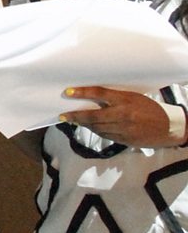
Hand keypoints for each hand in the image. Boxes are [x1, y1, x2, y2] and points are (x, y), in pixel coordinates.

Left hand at [61, 86, 182, 146]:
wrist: (169, 127)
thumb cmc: (149, 108)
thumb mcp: (132, 97)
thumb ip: (113, 98)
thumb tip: (91, 98)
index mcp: (125, 100)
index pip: (99, 94)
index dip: (82, 93)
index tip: (68, 92)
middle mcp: (123, 114)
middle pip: (93, 116)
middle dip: (75, 116)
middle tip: (63, 115)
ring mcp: (123, 129)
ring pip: (97, 128)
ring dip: (84, 125)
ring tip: (73, 121)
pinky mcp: (124, 140)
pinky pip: (105, 135)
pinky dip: (96, 131)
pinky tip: (90, 127)